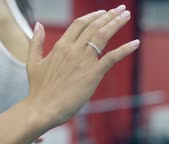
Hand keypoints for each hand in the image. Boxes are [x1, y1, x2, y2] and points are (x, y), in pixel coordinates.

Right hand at [25, 5, 138, 128]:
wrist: (43, 109)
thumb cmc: (38, 90)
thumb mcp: (33, 63)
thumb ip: (36, 42)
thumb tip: (38, 24)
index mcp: (60, 46)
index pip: (79, 24)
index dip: (92, 16)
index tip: (102, 12)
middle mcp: (73, 50)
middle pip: (94, 26)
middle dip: (109, 15)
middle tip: (121, 9)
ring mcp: (84, 61)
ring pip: (103, 35)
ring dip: (117, 23)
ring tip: (126, 15)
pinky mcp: (93, 74)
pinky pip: (112, 57)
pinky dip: (125, 49)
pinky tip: (135, 43)